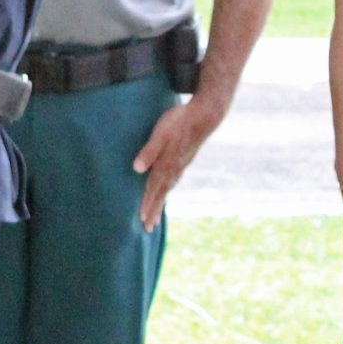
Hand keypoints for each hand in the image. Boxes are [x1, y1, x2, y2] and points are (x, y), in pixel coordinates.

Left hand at [131, 97, 224, 227]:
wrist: (206, 114)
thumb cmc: (180, 121)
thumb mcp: (161, 133)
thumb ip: (149, 151)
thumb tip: (136, 169)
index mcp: (167, 164)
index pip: (154, 188)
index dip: (147, 204)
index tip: (142, 220)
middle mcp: (175, 168)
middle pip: (161, 193)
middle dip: (154, 211)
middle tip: (148, 229)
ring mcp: (181, 165)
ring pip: (168, 188)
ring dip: (161, 202)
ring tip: (155, 216)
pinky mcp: (185, 159)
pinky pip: (174, 180)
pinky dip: (168, 190)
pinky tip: (167, 190)